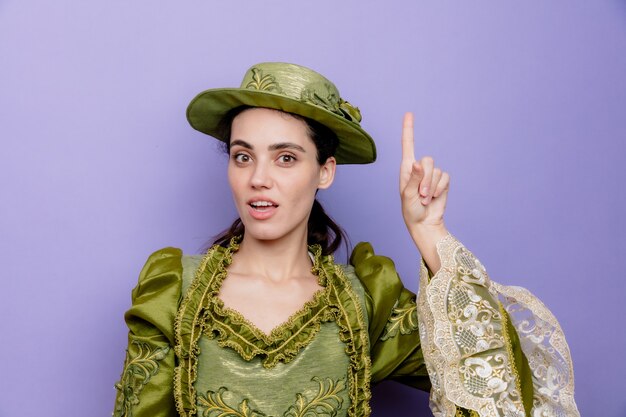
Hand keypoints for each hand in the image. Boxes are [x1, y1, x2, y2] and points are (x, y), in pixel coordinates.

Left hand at [400, 113, 449, 255]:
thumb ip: (413, 179)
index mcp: (406, 168)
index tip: (409, 113)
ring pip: (436, 170)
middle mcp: (419, 168)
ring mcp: (431, 174)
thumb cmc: (410, 210)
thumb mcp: (407, 195)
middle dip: (425, 178)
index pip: (408, 145)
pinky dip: (440, 189)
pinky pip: (445, 177)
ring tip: (424, 199)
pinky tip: (433, 197)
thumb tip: (418, 162)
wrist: (424, 222)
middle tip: (420, 195)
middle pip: (428, 160)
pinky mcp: (442, 181)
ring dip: (431, 187)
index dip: (409, 129)